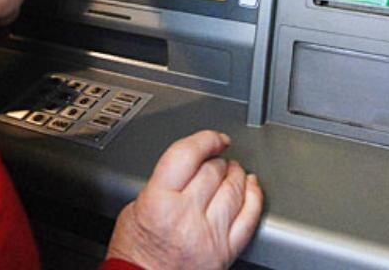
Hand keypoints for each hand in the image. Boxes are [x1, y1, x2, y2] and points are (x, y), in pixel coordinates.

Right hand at [106, 130, 262, 269]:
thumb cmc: (134, 250)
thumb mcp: (135, 206)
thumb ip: (162, 183)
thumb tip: (189, 165)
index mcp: (159, 201)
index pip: (188, 155)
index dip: (205, 139)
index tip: (213, 137)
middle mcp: (186, 217)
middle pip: (214, 170)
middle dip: (216, 159)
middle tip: (214, 157)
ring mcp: (210, 235)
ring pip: (235, 190)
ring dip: (236, 173)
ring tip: (232, 168)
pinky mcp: (226, 251)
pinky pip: (249, 217)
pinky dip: (254, 196)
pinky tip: (251, 185)